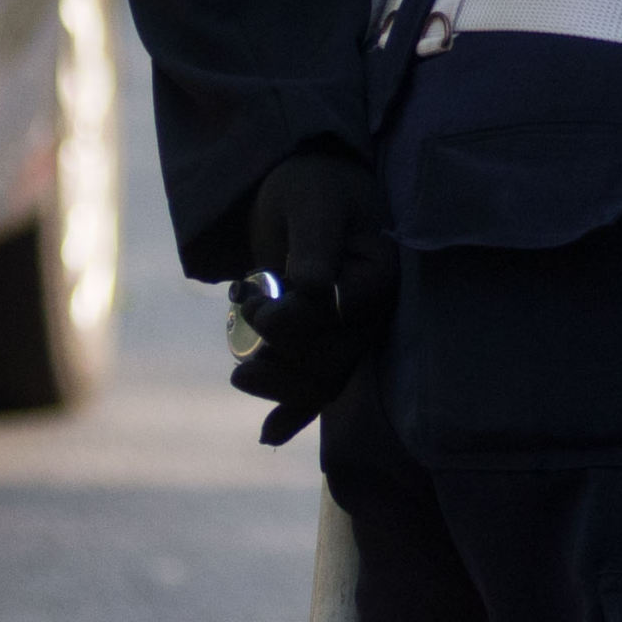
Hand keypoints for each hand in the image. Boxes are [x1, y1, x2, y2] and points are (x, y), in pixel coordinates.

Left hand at [231, 150, 396, 445]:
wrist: (303, 188)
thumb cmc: (311, 187)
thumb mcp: (310, 207)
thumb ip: (314, 248)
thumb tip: (312, 292)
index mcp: (380, 277)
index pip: (341, 319)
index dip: (296, 321)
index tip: (260, 302)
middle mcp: (371, 312)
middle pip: (334, 358)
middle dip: (281, 350)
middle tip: (248, 311)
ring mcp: (350, 331)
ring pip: (322, 381)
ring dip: (279, 384)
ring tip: (241, 371)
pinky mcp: (326, 342)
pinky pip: (316, 386)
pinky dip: (293, 413)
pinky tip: (268, 434)